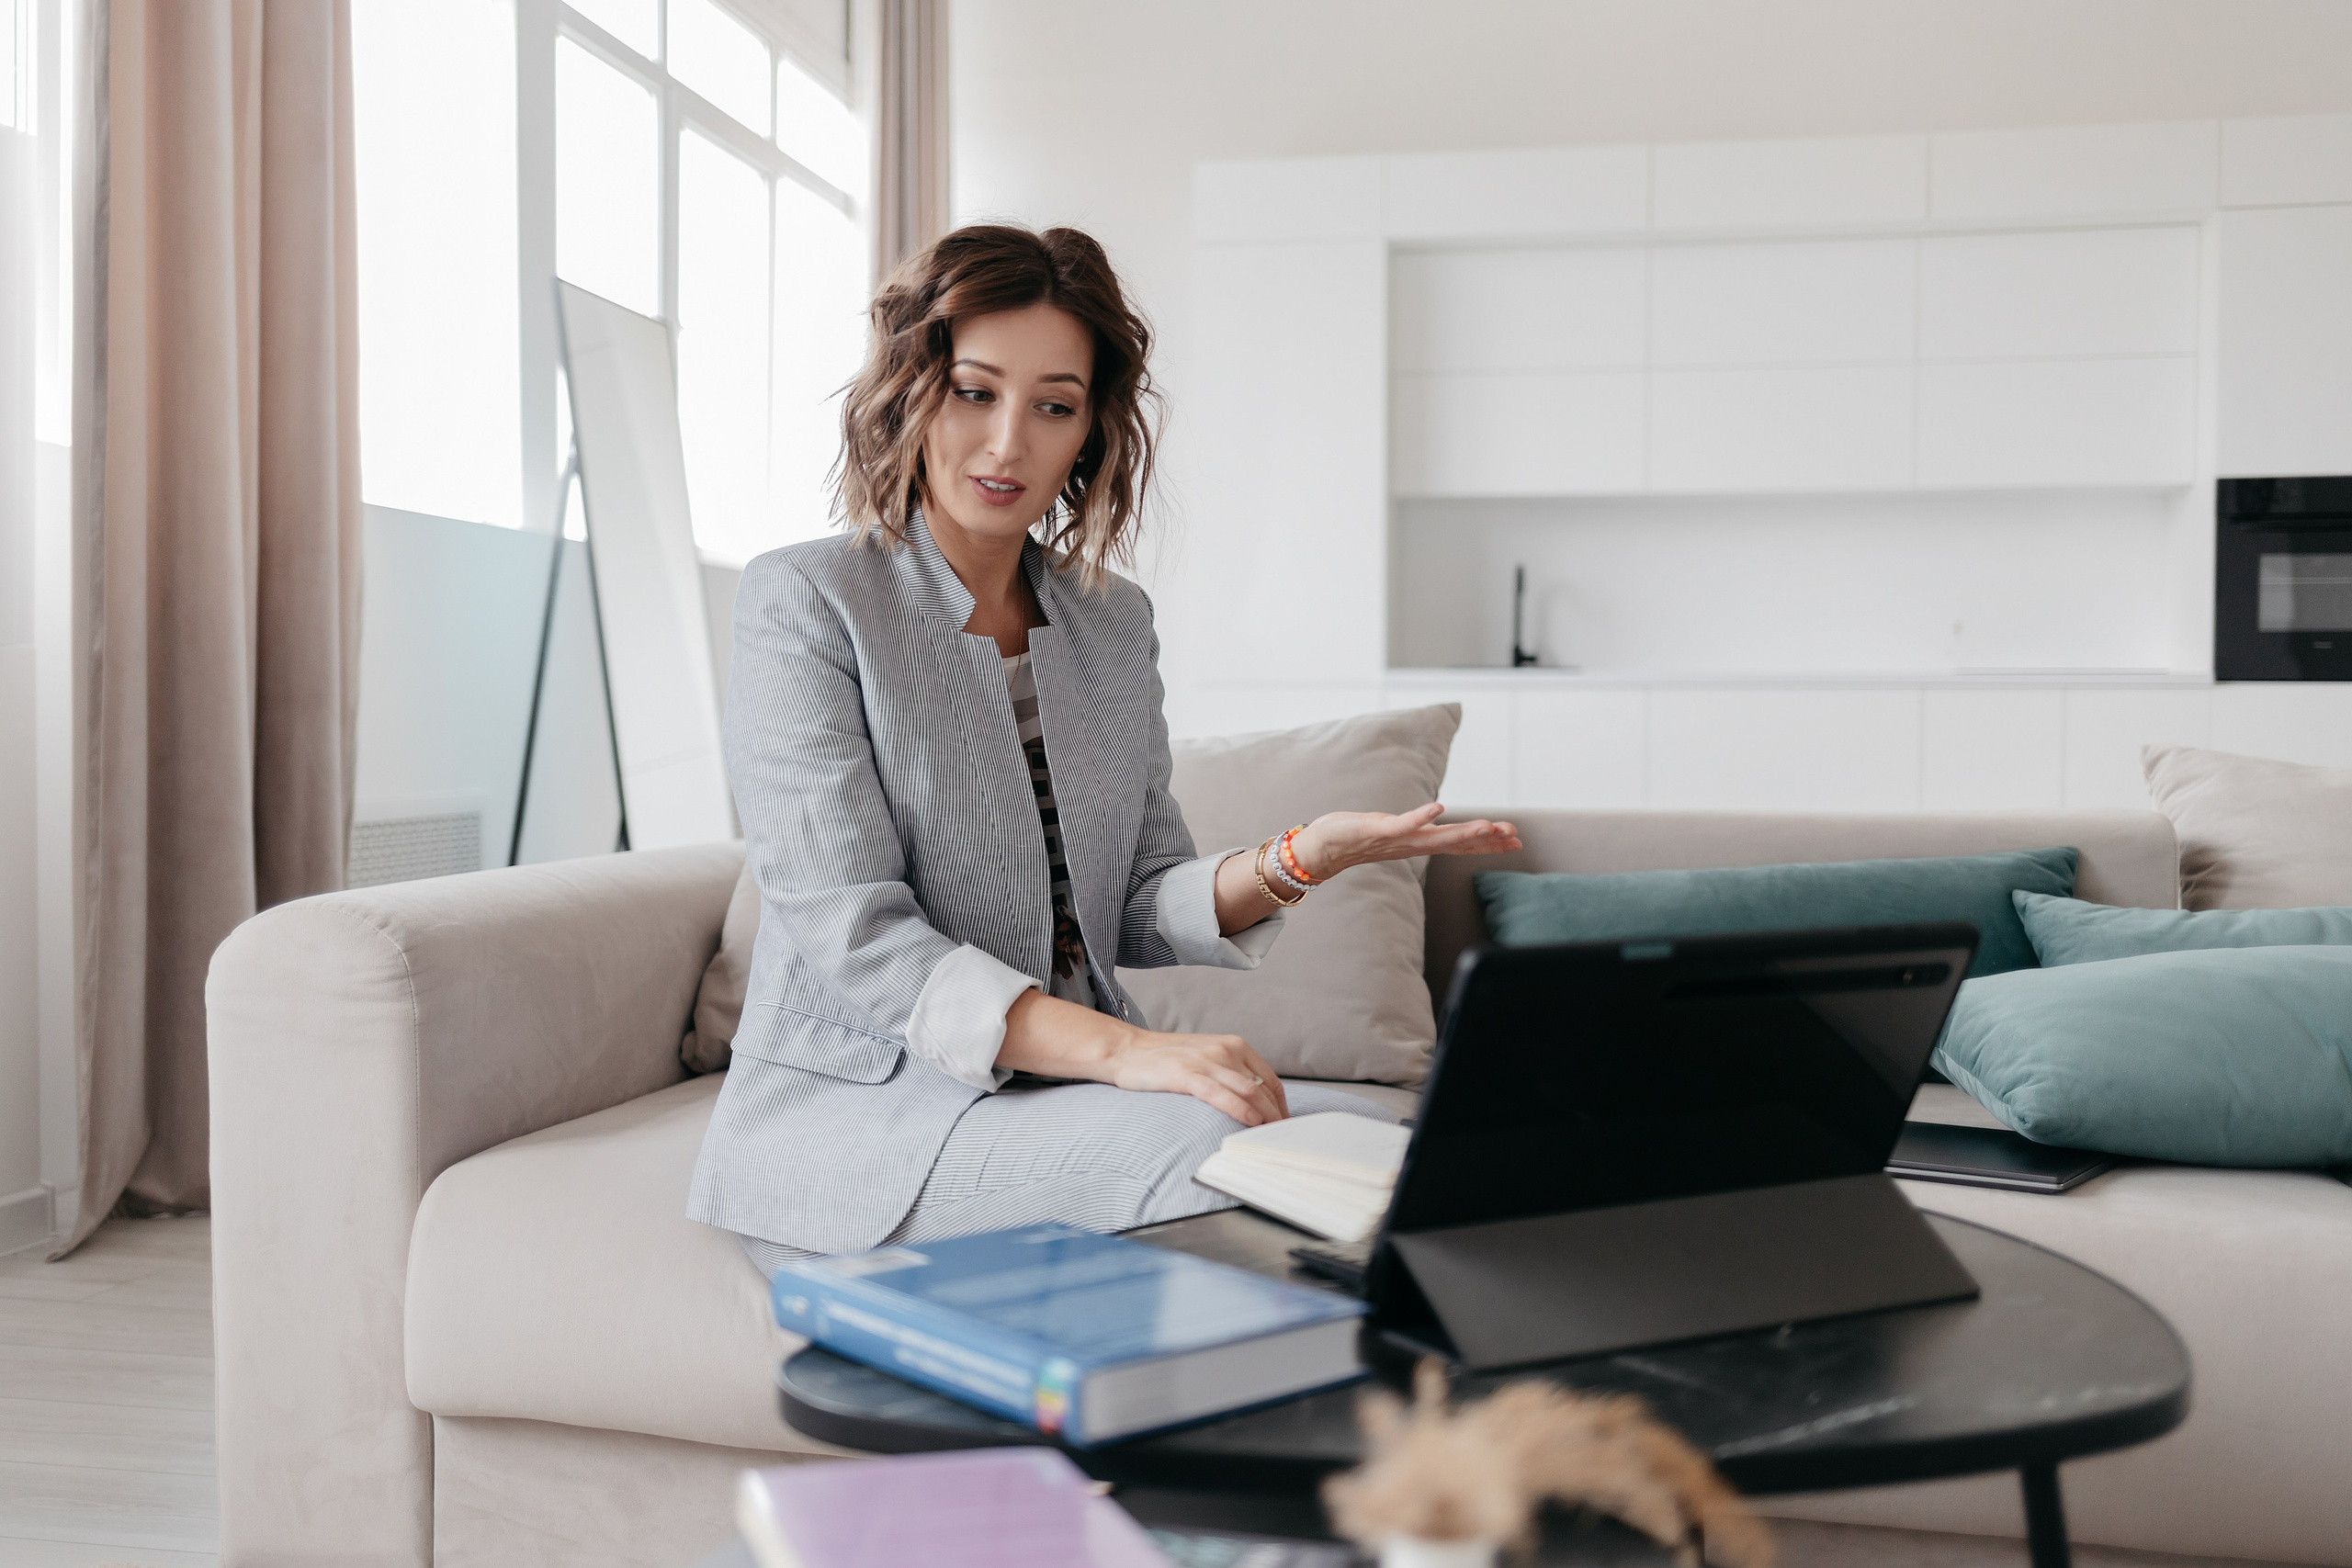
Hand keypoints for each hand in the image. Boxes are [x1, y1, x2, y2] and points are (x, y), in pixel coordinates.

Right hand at [1104, 1029, 1288, 1126]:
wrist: (1127, 1049)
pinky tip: (1250, 1122)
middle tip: (1280, 1138)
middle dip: (1276, 1116)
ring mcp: (1206, 1062)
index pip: (1270, 1080)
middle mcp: (1225, 1050)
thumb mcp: (1206, 1056)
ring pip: (1248, 1092)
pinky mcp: (1186, 1074)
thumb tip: (1253, 1102)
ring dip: (1265, 1116)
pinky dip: (1240, 1110)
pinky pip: (1220, 1094)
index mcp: (1233, 1045)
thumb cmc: (1166, 1058)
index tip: (1282, 1125)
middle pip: (1263, 1089)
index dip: (1281, 1106)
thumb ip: (1229, 1072)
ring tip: (1270, 1137)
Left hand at [1291, 803, 1520, 879]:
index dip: (1489, 843)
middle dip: (1487, 840)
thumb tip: (1438, 822)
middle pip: (1457, 843)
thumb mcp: (1395, 833)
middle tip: (1515, 836)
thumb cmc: (1356, 838)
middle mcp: (1412, 845)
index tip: (1516, 841)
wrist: (1322, 849)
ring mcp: (1396, 839)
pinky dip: (1421, 817)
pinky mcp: (1378, 830)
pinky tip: (1440, 808)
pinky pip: (1403, 824)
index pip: (1461, 844)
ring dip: (1464, 833)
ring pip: (1437, 838)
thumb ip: (1417, 830)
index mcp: (1419, 844)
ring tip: (1490, 826)